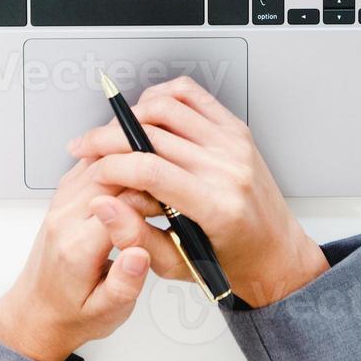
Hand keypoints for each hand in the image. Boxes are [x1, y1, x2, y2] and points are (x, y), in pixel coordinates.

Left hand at [0, 157, 151, 360]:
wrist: (38, 311)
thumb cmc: (73, 313)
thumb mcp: (107, 313)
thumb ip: (124, 284)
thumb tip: (139, 255)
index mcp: (77, 247)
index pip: (121, 203)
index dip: (153, 199)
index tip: (170, 208)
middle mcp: (64, 219)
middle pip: (109, 173)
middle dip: (143, 172)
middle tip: (167, 186)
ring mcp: (60, 204)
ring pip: (96, 161)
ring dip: (128, 160)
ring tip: (153, 172)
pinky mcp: (61, 197)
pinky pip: (87, 164)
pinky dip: (111, 160)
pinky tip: (130, 169)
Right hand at [73, 77, 328, 307]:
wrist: (274, 251)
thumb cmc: (230, 261)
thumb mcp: (177, 266)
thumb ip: (135, 236)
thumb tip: (102, 205)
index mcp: (216, 206)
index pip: (150, 170)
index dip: (111, 166)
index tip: (93, 172)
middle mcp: (228, 169)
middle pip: (152, 135)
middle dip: (107, 139)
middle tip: (86, 148)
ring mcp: (234, 144)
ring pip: (167, 108)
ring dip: (128, 116)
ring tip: (110, 133)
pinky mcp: (236, 129)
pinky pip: (191, 95)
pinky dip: (161, 96)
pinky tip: (144, 112)